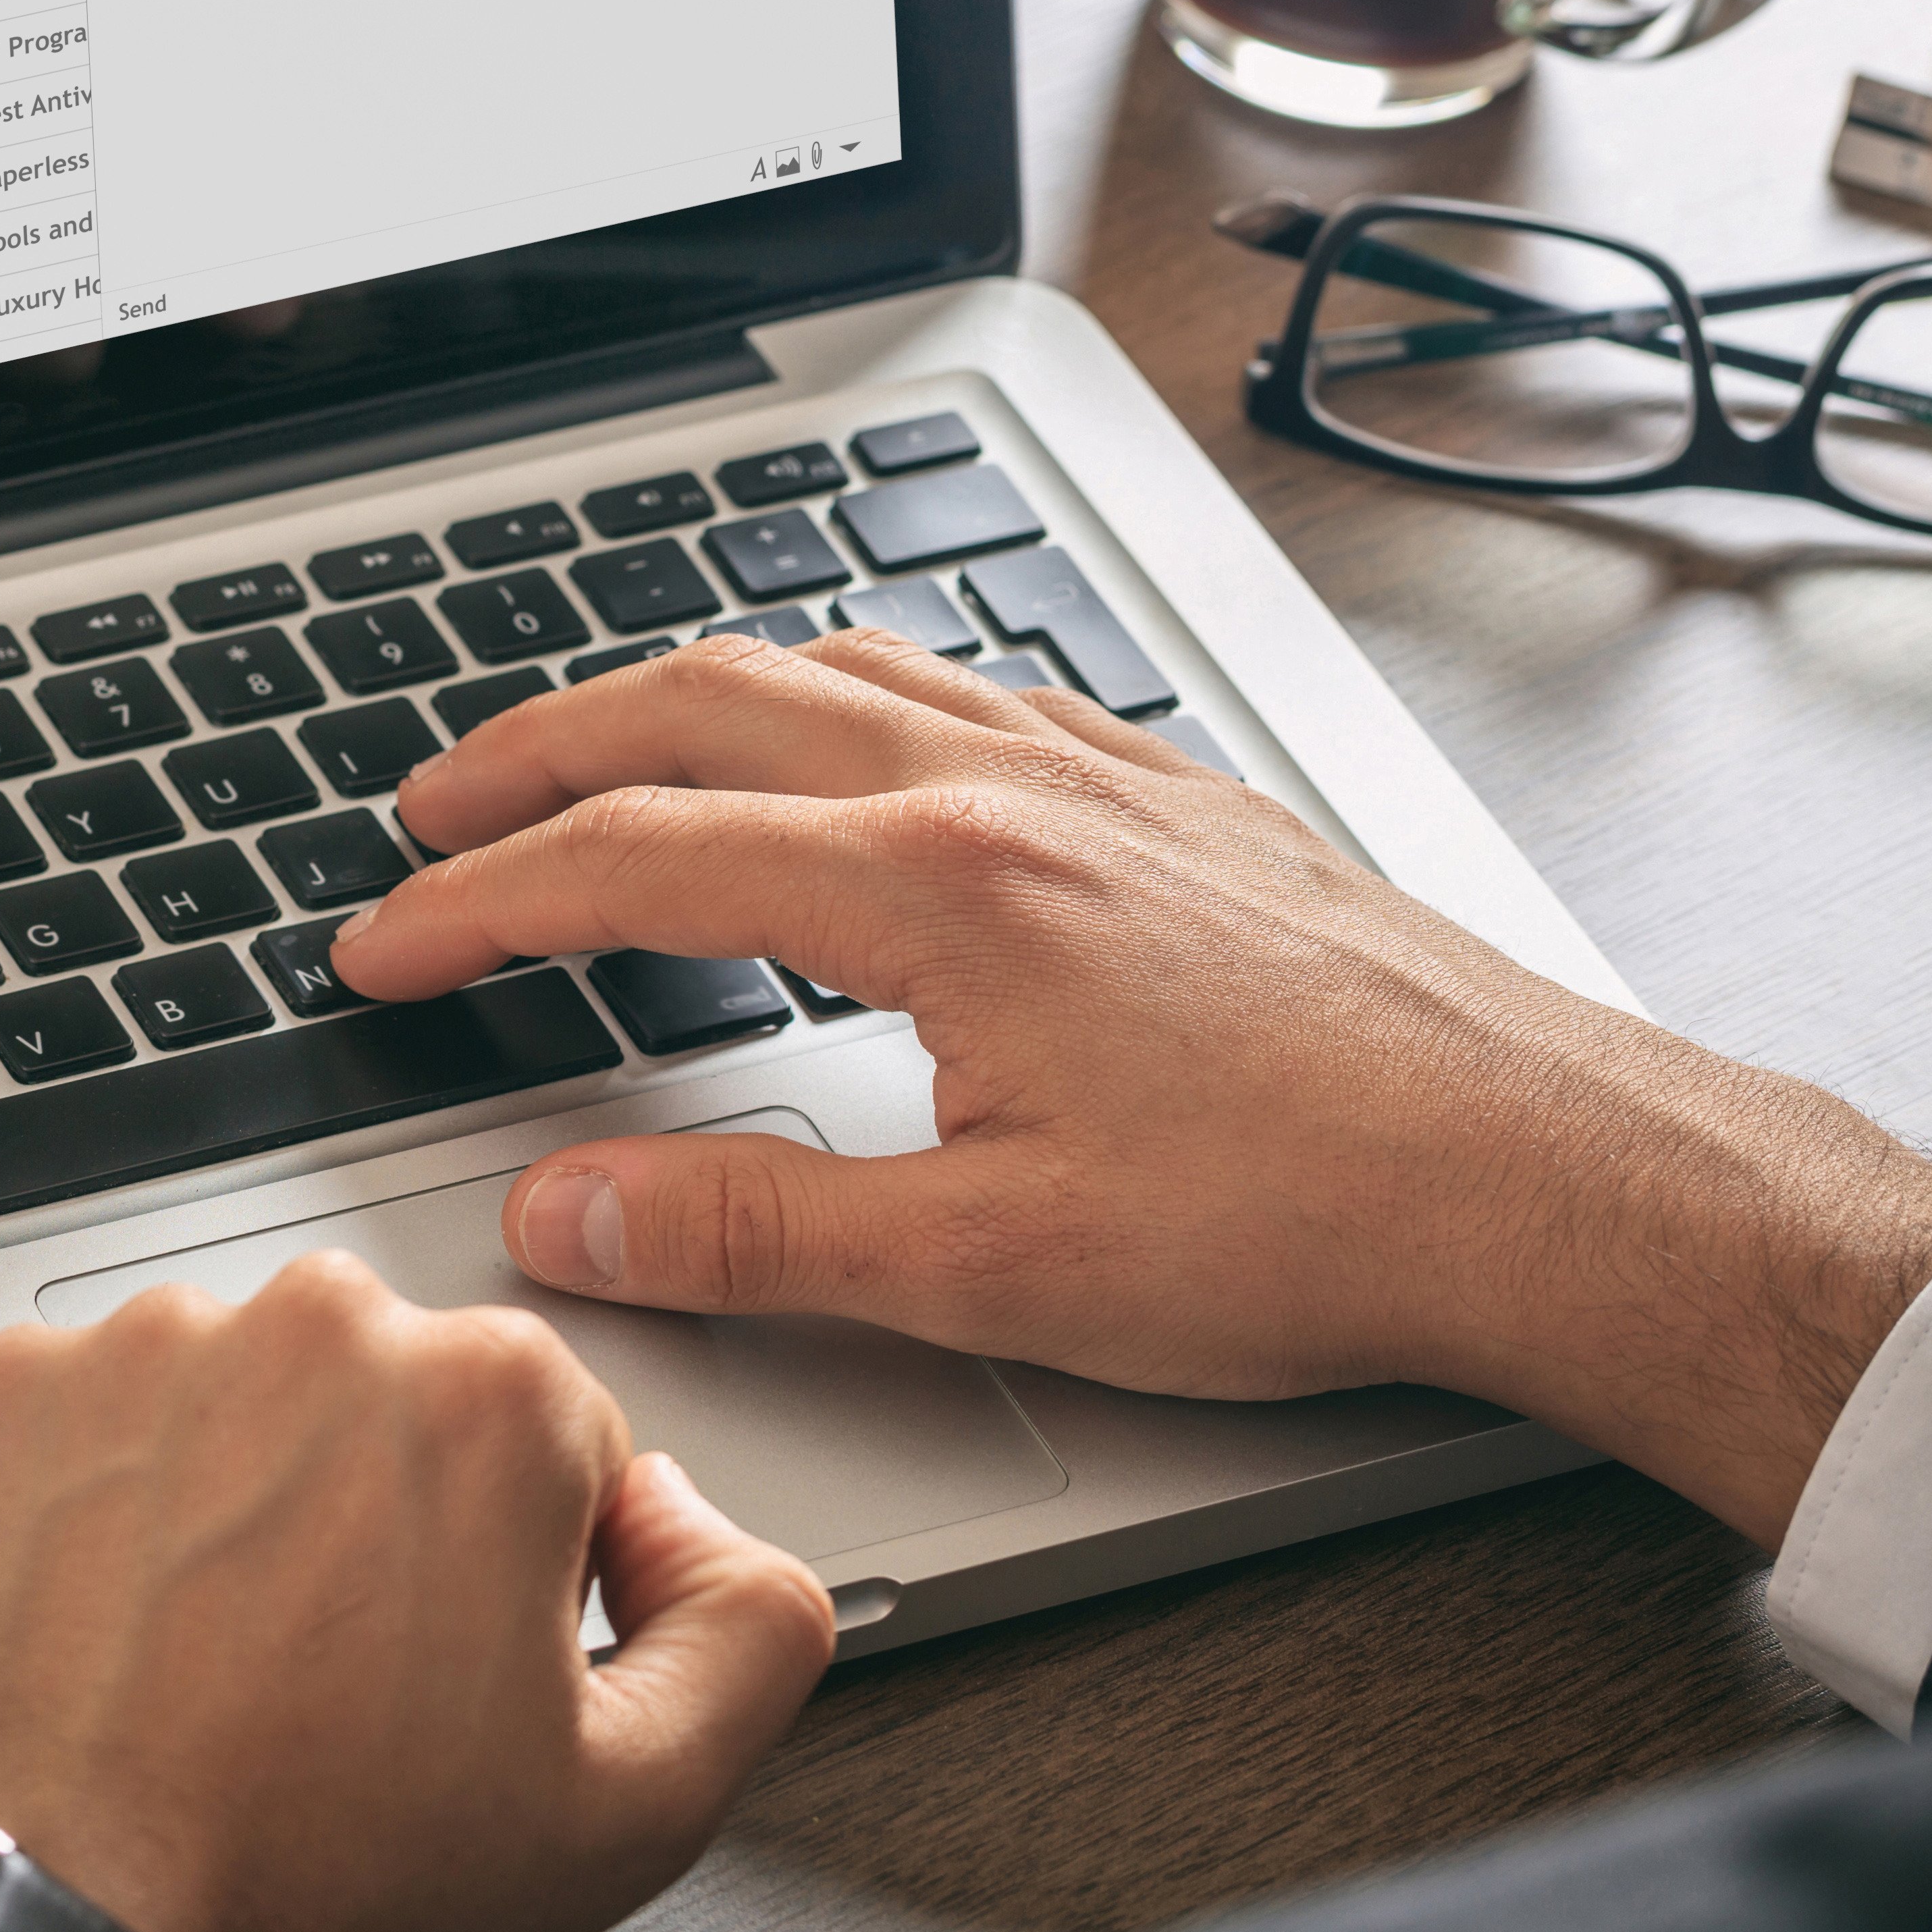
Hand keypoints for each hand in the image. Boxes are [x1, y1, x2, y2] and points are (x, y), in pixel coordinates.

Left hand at [0, 1252, 832, 1931]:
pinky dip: (103, 1498)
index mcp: (491, 1395)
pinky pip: (94, 1416)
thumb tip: (694, 1519)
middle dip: (384, 1512)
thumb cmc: (309, 1873)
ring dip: (240, 1496)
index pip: (554, 1441)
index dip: (520, 1572)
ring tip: (211, 1655)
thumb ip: (750, 1626)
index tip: (455, 1663)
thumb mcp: (634, 1806)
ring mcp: (147, 1344)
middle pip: (393, 1400)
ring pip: (241, 1399)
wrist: (52, 1923)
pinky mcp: (7, 1385)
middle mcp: (319, 1324)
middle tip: (333, 1676)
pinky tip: (114, 1618)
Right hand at [334, 633, 1931, 1544]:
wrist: (1547, 1172)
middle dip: (537, 750)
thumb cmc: (1312, 1219)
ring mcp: (1092, 771)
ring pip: (830, 664)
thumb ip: (750, 1232)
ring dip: (680, 695)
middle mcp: (1002, 789)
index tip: (384, 948)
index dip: (477, 904)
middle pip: (702, 703)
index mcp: (932, 888)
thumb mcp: (991, 1267)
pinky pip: (959, 680)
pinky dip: (841, 687)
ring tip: (598, 751)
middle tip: (433, 808)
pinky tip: (845, 738)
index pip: (632, 862)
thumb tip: (566, 1218)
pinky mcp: (1167, 793)